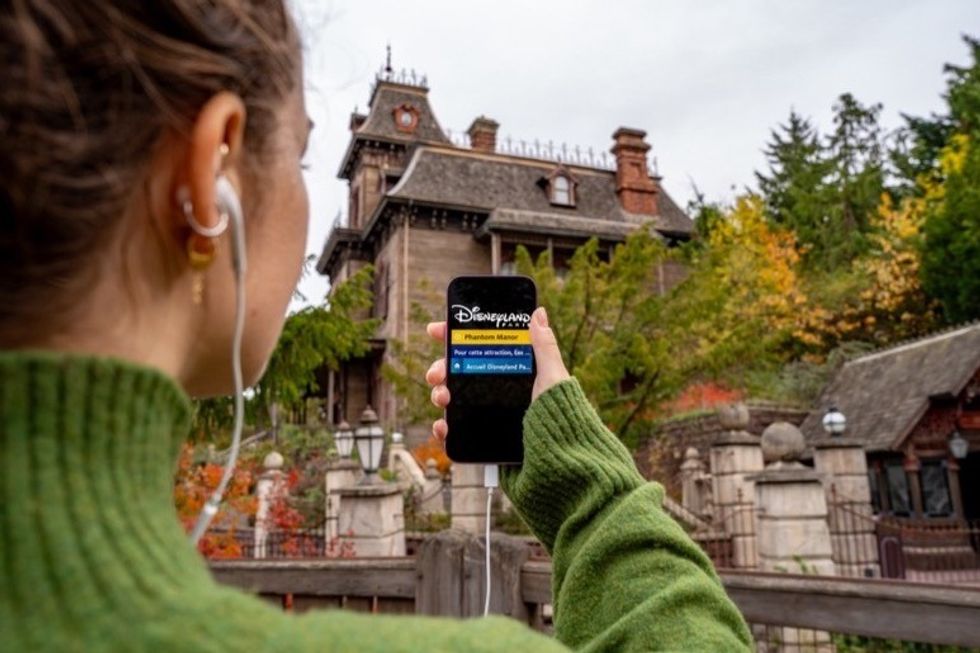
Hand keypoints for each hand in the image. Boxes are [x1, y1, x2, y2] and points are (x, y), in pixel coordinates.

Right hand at [424, 306, 569, 442]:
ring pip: (453, 398)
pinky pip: (455, 430)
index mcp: (512, 373)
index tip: (436, 330)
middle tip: (436, 373)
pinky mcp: (482, 439)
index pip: (480, 348)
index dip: (455, 337)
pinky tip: (442, 426)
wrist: (557, 466)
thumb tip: (539, 313)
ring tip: (443, 398)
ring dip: (440, 393)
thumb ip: (544, 348)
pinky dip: (443, 427)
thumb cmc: (561, 420)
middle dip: (442, 367)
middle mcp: (497, 392)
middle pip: (460, 372)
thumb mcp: (552, 379)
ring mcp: (487, 415)